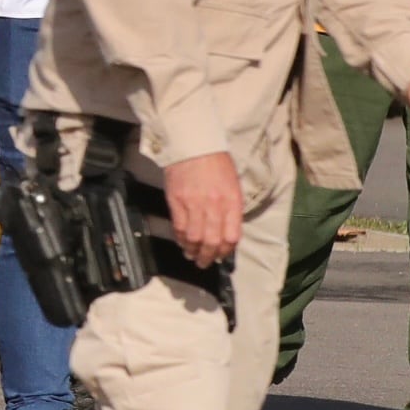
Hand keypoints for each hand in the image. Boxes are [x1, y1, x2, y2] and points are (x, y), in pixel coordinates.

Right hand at [161, 149, 243, 265]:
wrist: (194, 146)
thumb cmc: (217, 164)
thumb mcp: (233, 186)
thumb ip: (231, 209)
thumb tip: (225, 231)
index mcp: (232, 202)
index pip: (232, 236)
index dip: (226, 251)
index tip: (221, 256)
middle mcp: (214, 206)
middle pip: (212, 241)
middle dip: (209, 257)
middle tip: (205, 263)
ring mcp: (194, 204)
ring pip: (194, 237)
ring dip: (193, 250)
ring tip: (192, 256)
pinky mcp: (176, 201)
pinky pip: (179, 226)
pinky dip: (180, 238)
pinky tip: (182, 242)